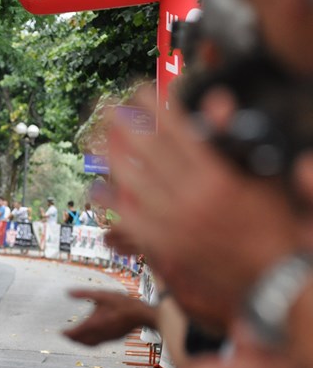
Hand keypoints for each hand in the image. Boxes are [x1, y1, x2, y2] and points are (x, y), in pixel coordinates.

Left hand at [63, 289, 156, 345]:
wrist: (140, 314)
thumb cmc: (121, 303)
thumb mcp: (101, 295)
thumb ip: (84, 293)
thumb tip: (68, 292)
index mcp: (94, 323)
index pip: (76, 332)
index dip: (67, 334)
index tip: (60, 333)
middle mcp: (99, 334)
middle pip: (81, 341)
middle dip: (72, 339)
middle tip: (65, 336)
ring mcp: (107, 338)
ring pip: (90, 344)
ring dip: (81, 342)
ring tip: (75, 338)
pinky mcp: (113, 339)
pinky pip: (98, 343)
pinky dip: (90, 342)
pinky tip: (91, 337)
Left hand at [98, 86, 299, 311]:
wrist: (273, 276)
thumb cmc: (272, 222)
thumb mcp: (261, 175)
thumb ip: (234, 138)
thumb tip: (218, 101)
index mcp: (216, 178)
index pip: (178, 133)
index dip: (156, 109)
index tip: (142, 91)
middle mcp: (190, 198)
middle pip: (148, 153)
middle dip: (126, 125)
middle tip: (108, 108)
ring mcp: (174, 223)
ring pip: (133, 183)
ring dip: (110, 158)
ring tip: (94, 140)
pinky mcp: (166, 245)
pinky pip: (130, 219)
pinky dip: (111, 202)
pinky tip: (96, 187)